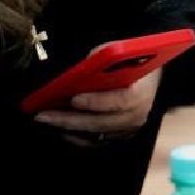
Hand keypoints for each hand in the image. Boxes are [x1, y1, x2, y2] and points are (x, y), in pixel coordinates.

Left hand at [32, 66, 160, 144]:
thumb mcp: (124, 52)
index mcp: (142, 93)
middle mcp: (136, 117)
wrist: (152, 78)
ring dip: (67, 128)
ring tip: (46, 120)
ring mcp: (127, 130)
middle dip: (69, 119)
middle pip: (99, 122)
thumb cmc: (135, 61)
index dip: (97, 101)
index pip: (120, 101)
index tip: (74, 98)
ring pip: (93, 134)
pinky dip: (75, 135)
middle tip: (43, 115)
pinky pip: (94, 142)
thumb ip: (105, 58)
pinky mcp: (119, 137)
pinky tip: (59, 128)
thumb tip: (81, 69)